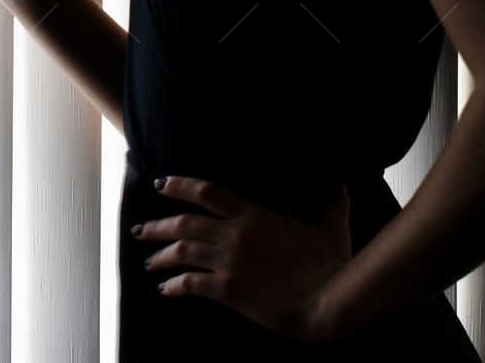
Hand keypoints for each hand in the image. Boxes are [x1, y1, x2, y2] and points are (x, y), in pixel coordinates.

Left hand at [131, 174, 352, 341]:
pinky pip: (191, 284)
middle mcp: (236, 233)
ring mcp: (230, 261)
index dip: (181, 185)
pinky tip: (166, 289)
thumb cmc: (331, 263)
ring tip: (148, 261)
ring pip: (183, 251)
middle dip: (158, 225)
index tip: (161, 184)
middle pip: (186, 222)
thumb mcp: (332, 226)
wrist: (328, 299)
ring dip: (161, 255)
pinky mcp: (229, 290)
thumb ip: (333, 203)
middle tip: (140, 229)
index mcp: (255, 214)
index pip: (208, 192)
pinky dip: (174, 285)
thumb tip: (345, 184)